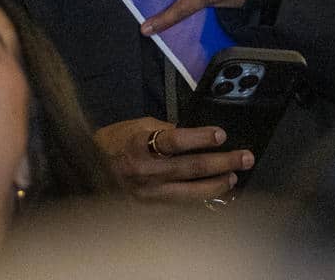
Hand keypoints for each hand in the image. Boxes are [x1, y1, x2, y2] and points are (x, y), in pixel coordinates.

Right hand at [95, 117, 250, 201]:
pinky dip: (201, 201)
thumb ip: (164, 130)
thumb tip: (192, 134)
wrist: (89, 170)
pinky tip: (217, 196)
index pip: (175, 141)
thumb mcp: (137, 126)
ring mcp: (149, 194)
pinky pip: (181, 206)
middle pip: (191, 168)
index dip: (200, 137)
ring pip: (191, 192)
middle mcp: (146, 171)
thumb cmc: (115, 143)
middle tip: (245, 158)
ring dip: (217, 185)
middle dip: (223, 163)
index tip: (221, 134)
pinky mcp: (150, 209)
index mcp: (140, 144)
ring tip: (234, 177)